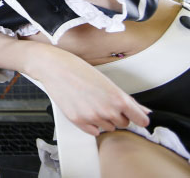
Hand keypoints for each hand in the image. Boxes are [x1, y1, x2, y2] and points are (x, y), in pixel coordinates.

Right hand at [35, 48, 149, 135]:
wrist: (55, 68)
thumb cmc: (80, 70)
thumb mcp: (108, 82)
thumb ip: (128, 100)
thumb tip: (144, 111)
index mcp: (119, 99)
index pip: (141, 120)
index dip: (138, 117)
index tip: (134, 116)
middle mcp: (108, 110)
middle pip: (123, 124)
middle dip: (117, 115)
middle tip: (104, 101)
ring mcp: (93, 117)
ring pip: (108, 127)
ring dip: (103, 119)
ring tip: (92, 103)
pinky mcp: (78, 121)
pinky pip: (93, 131)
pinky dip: (91, 124)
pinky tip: (85, 109)